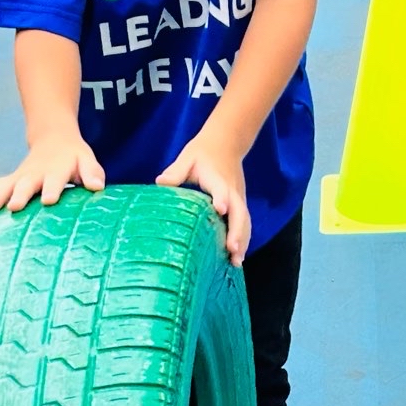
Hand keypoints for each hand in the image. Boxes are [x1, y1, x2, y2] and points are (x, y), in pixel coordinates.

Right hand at [0, 128, 105, 216]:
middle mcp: (36, 173)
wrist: (54, 138)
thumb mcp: (87, 160)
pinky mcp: (11, 180)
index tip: (48, 200)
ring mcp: (21, 176)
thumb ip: (92, 172)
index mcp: (57, 170)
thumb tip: (96, 186)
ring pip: (6, 186)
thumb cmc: (74, 157)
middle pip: (26, 184)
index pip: (54, 180)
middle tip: (14, 207)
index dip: (52, 189)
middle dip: (19, 195)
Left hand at [157, 128, 249, 262]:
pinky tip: (236, 259)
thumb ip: (176, 171)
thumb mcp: (187, 157)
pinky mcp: (240, 205)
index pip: (221, 189)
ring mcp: (239, 198)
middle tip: (233, 250)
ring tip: (237, 262)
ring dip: (243, 241)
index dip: (221, 198)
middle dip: (237, 231)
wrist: (226, 143)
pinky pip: (244, 224)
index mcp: (218, 178)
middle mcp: (232, 190)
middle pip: (240, 212)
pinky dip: (243, 240)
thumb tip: (160, 182)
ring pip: (245, 221)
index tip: (221, 209)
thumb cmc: (202, 153)